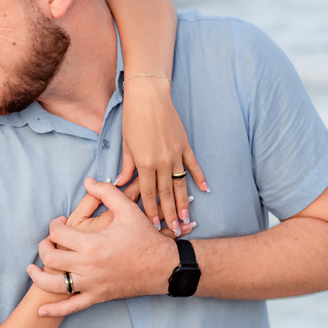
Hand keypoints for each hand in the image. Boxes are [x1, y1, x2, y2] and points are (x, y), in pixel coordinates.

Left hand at [27, 178, 190, 317]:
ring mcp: (91, 284)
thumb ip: (106, 192)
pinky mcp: (97, 297)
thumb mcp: (128, 210)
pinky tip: (40, 311)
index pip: (58, 233)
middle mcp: (88, 267)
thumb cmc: (145, 238)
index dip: (54, 225)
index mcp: (93, 244)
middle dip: (44, 246)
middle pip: (51, 257)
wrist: (163, 267)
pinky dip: (54, 310)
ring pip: (54, 284)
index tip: (59, 222)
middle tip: (49, 241)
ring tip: (32, 269)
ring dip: (38, 276)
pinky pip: (71, 307)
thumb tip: (87, 181)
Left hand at [118, 77, 208, 237]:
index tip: (154, 226)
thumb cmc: (133, 118)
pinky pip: (193, 165)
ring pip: (180, 184)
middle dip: (170, 214)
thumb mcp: (126, 144)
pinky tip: (205, 189)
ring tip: (187, 219)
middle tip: (175, 231)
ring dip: (184, 202)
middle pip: (166, 193)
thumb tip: (121, 182)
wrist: (149, 95)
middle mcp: (161, 162)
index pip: (148, 193)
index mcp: (144, 163)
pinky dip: (200, 177)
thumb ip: (127, 165)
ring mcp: (175, 154)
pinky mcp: (184, 145)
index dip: (151, 211)